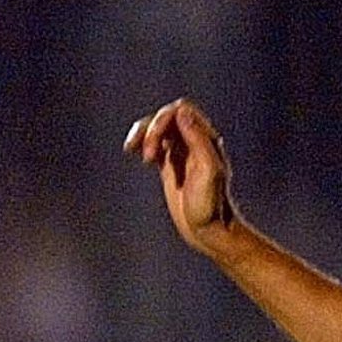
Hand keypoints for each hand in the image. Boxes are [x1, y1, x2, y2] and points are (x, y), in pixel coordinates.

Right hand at [125, 99, 239, 252]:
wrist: (209, 230)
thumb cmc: (210, 205)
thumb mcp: (207, 170)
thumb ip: (197, 139)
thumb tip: (181, 113)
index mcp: (205, 139)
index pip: (180, 111)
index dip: (162, 121)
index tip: (154, 149)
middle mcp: (194, 141)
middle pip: (167, 116)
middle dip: (151, 131)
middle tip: (147, 159)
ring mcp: (182, 152)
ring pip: (158, 128)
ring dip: (143, 134)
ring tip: (132, 150)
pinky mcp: (171, 165)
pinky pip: (155, 144)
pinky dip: (142, 143)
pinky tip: (133, 152)